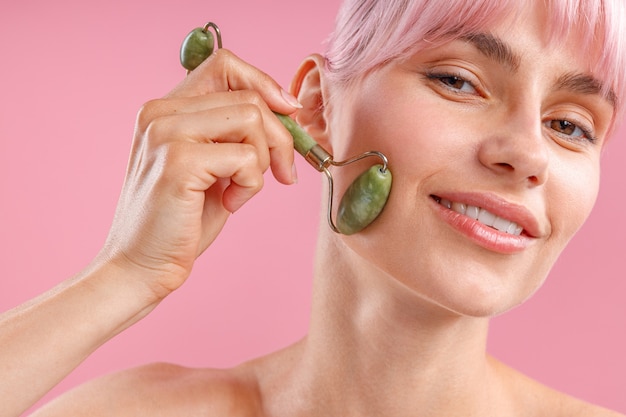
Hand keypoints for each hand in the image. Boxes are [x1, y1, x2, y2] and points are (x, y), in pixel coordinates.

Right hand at [100, 49, 299, 299]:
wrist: (140, 267)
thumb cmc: (180, 221)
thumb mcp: (212, 166)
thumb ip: (236, 134)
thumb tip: (288, 111)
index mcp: (164, 109)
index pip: (224, 64)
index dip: (264, 83)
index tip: (288, 113)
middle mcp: (159, 112)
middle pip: (249, 96)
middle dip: (281, 136)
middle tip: (283, 173)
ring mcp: (165, 133)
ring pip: (252, 118)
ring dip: (262, 160)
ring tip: (240, 191)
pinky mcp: (178, 161)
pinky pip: (246, 158)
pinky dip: (251, 185)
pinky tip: (230, 204)